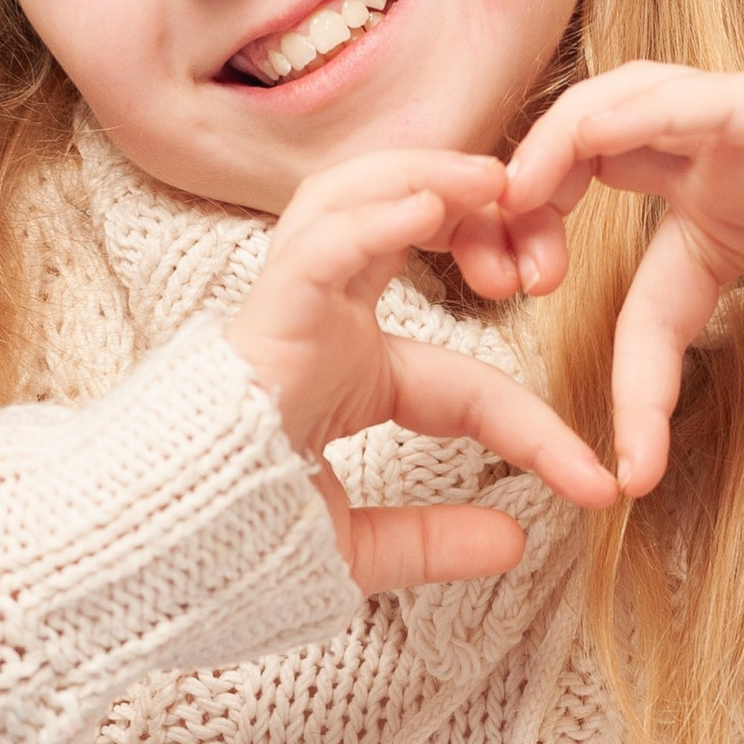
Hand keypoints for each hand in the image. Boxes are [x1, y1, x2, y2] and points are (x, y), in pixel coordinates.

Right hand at [227, 151, 619, 591]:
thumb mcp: (352, 552)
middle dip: (472, 213)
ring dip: (424, 179)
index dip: (533, 428)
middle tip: (541, 226)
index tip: (595, 485)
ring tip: (496, 180)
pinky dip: (373, 219)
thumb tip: (516, 543)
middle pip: (398, 227)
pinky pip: (316, 248)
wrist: (147, 564)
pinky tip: (428, 207)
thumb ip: (430, 543)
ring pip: (350, 202)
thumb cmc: (225, 551)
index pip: (465, 382)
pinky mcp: (259, 321)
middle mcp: (317, 327)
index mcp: (344, 374)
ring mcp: (285, 316)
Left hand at [501, 67, 743, 520]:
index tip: (637, 473)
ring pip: (605, 114)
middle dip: (530, 218)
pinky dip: (604, 117)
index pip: (648, 307)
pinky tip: (562, 156)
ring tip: (510, 210)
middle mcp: (716, 169)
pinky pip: (663, 96)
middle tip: (502, 286)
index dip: (635, 390)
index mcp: (731, 228)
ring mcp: (733, 130)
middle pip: (586, 170)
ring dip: (545, 157)